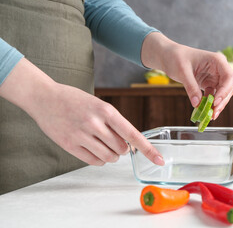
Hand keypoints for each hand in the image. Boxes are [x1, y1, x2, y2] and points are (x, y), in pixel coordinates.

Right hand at [0, 58, 164, 165]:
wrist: (45, 98)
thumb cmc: (75, 100)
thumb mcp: (99, 105)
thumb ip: (114, 123)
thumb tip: (128, 143)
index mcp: (106, 110)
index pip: (133, 134)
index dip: (148, 149)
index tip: (160, 160)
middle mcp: (95, 123)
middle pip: (122, 149)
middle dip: (122, 148)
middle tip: (112, 139)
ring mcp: (81, 135)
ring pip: (109, 157)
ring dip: (110, 155)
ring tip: (101, 143)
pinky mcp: (70, 145)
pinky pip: (94, 161)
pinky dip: (98, 159)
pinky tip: (92, 148)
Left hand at [142, 32, 232, 119]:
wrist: (169, 56)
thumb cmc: (176, 57)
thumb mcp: (182, 71)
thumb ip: (191, 87)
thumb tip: (197, 103)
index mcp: (217, 61)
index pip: (228, 77)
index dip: (224, 91)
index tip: (215, 102)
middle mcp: (219, 69)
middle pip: (228, 87)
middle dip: (222, 101)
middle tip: (213, 114)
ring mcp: (215, 77)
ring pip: (222, 94)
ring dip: (217, 105)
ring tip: (210, 116)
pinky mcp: (209, 83)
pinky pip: (213, 96)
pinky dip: (210, 104)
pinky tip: (205, 111)